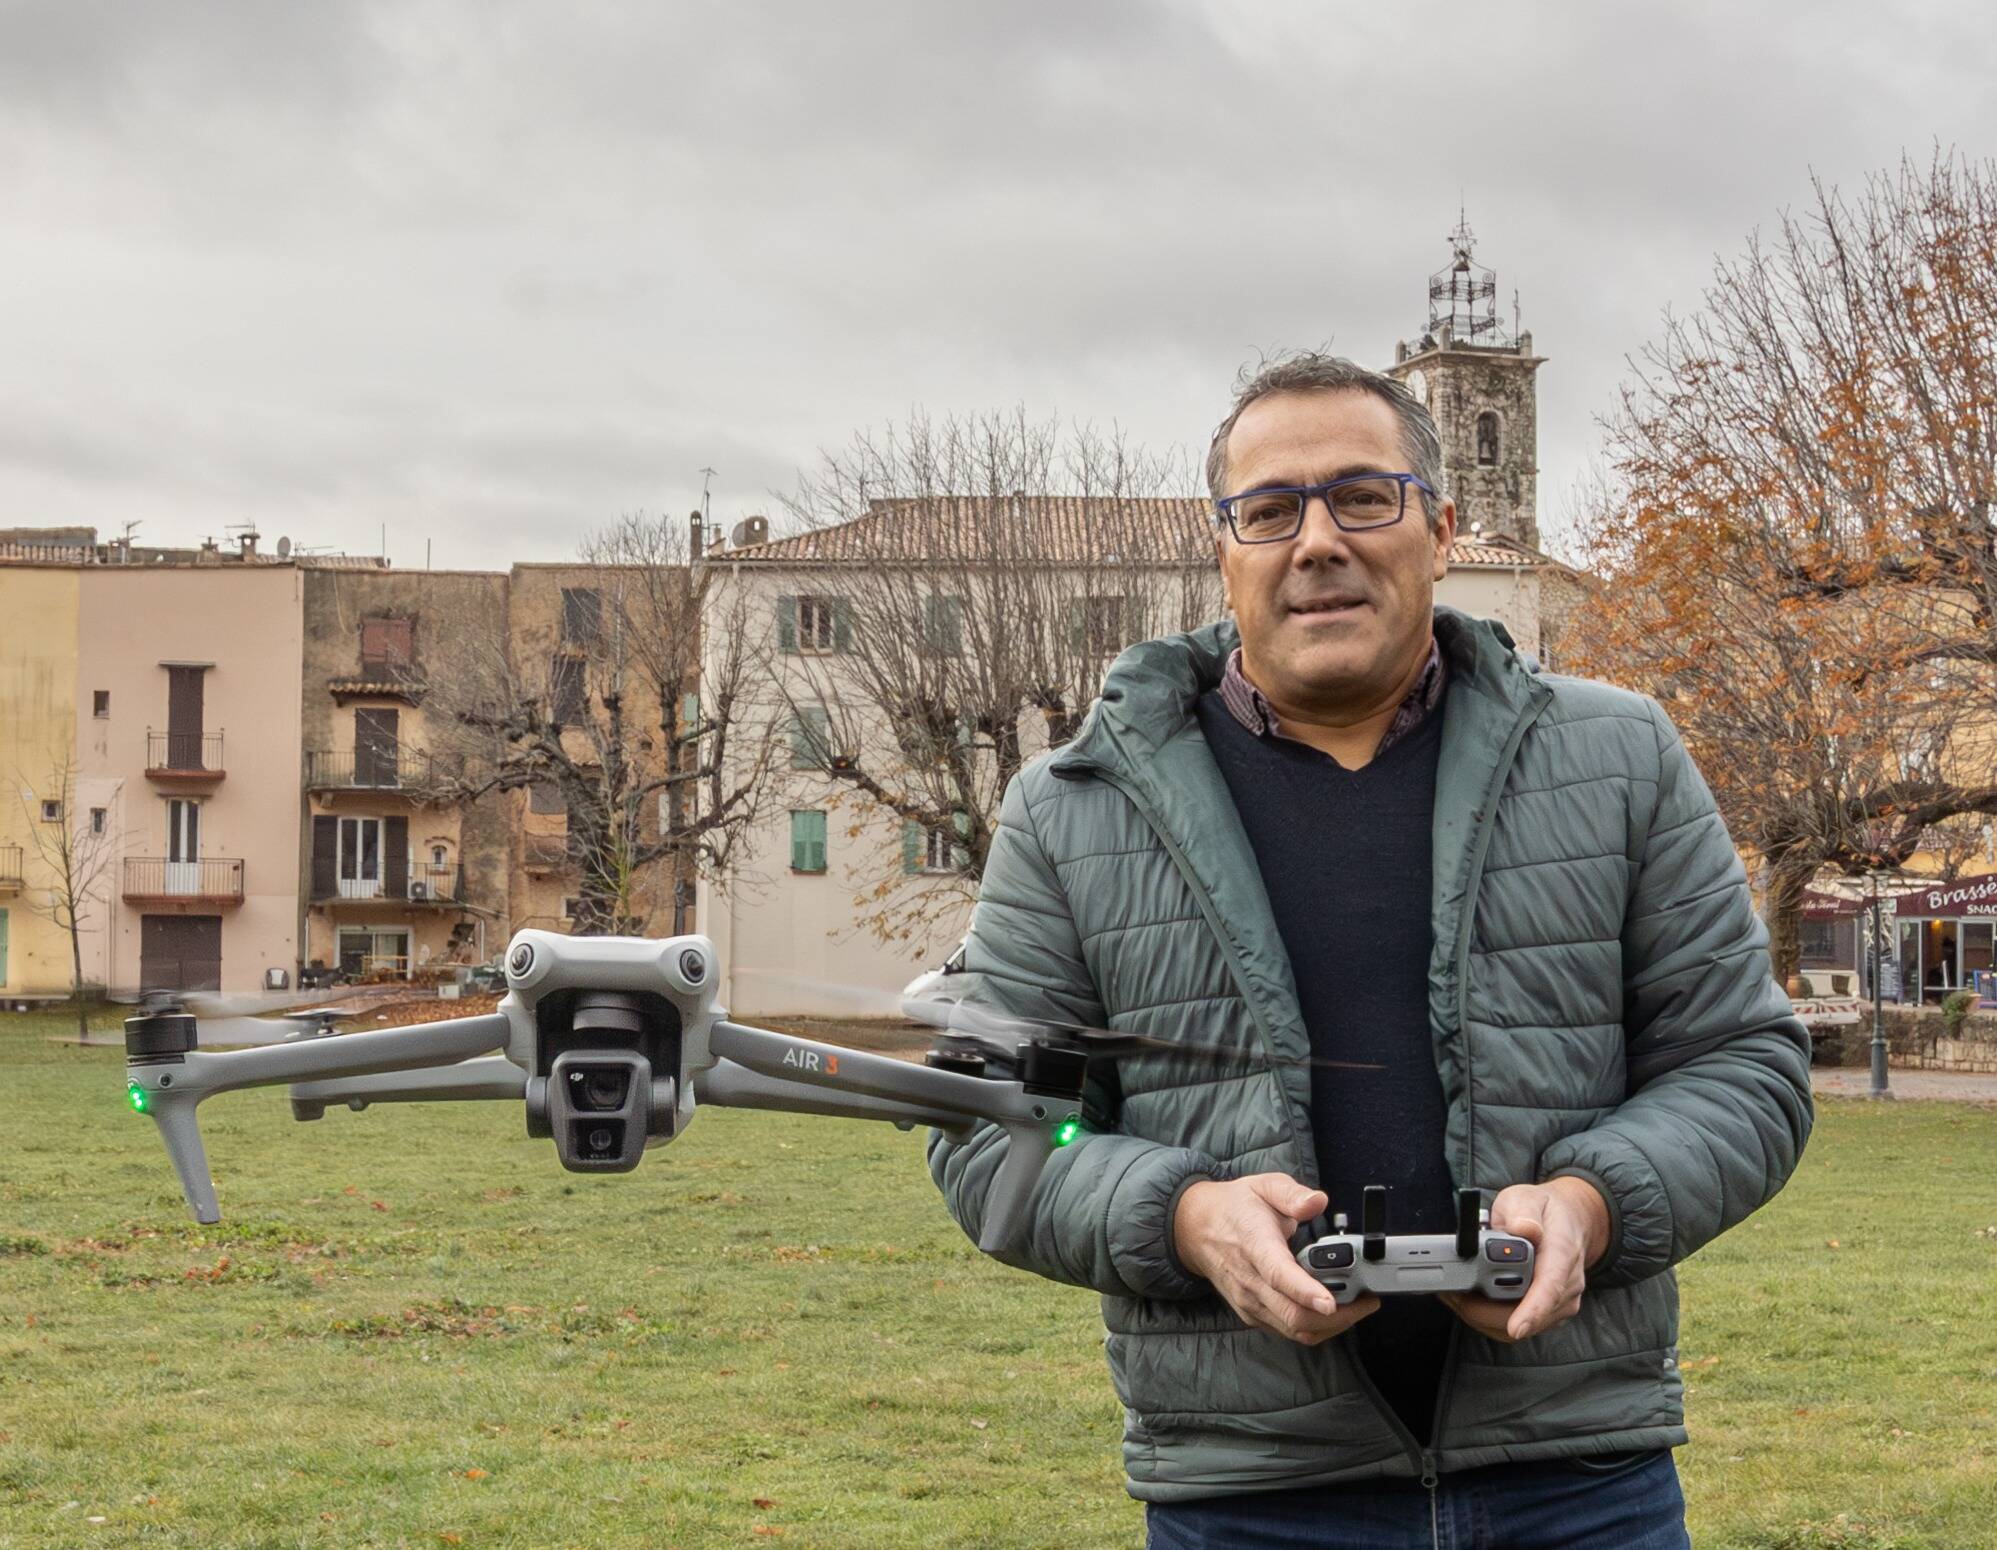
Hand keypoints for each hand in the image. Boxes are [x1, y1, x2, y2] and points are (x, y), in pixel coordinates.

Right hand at [1173, 1174, 1380, 1344]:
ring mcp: (1250, 1302)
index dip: (1306, 1291)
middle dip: (1338, 1317)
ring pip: (1294, 1330)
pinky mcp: (1252, 1315)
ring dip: (1331, 1326)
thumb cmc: (1234, 1208)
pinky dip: (1315, 1328)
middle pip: (1293, 1315)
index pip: (1279, 1274)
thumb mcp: (1263, 1186)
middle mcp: (1250, 1281)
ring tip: (1357, 1307)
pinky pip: (1288, 1332)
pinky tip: (1333, 1312)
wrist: (1193, 1228)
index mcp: (1255, 1245)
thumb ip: (1292, 1194)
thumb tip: (1318, 1202)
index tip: (1330, 1301)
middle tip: (1367, 1302)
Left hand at [1440, 1177, 1610, 1342]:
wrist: (1568, 1222)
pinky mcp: (1548, 1314)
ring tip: (1454, 1295)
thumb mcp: (1529, 1199)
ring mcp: (1559, 1303)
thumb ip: (1524, 1213)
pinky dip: (1489, 1318)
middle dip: (1485, 1311)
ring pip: (1517, 1326)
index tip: (1517, 1327)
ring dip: (1482, 1316)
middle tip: (1451, 1294)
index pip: (1551, 1288)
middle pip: (1526, 1315)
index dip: (1533, 1310)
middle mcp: (1566, 1286)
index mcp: (1562, 1255)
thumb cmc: (1545, 1211)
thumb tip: (1523, 1229)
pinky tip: (1470, 1301)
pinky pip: (1515, 1326)